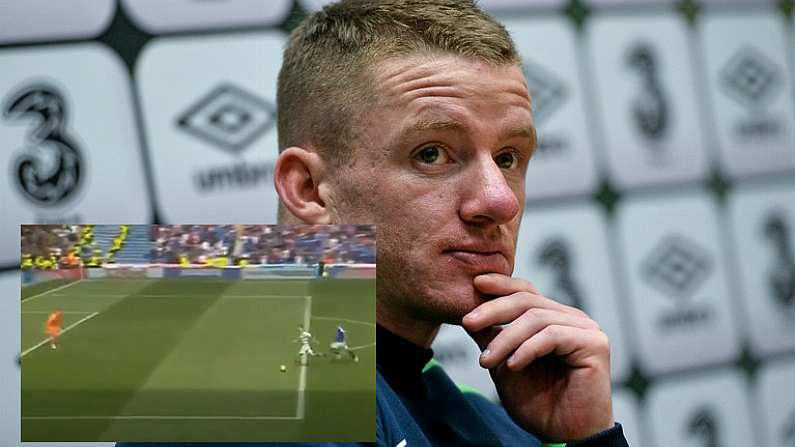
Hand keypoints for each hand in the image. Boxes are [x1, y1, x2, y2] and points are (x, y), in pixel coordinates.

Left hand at [461, 273, 613, 441]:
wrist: (564, 436)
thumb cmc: (539, 404)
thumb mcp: (504, 366)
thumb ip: (491, 338)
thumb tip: (468, 313)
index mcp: (554, 319)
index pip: (526, 292)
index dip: (502, 285)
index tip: (475, 284)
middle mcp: (572, 319)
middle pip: (528, 300)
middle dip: (494, 310)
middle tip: (468, 322)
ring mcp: (586, 329)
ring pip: (536, 318)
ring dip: (506, 339)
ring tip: (487, 360)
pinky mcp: (594, 344)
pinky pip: (552, 335)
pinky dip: (527, 349)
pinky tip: (512, 365)